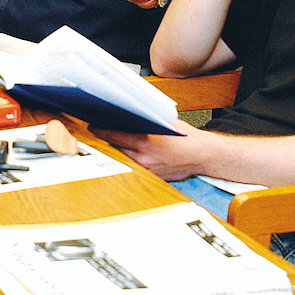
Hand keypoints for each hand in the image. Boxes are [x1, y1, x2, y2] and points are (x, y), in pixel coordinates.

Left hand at [91, 118, 205, 180]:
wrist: (202, 156)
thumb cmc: (186, 137)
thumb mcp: (163, 122)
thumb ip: (143, 120)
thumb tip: (124, 116)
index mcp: (145, 141)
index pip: (113, 135)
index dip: (99, 130)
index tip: (92, 126)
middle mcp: (143, 158)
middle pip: (113, 148)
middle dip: (105, 141)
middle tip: (96, 134)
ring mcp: (146, 170)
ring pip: (121, 159)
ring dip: (114, 151)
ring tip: (107, 143)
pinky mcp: (150, 178)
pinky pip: (132, 167)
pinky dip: (126, 161)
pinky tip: (124, 154)